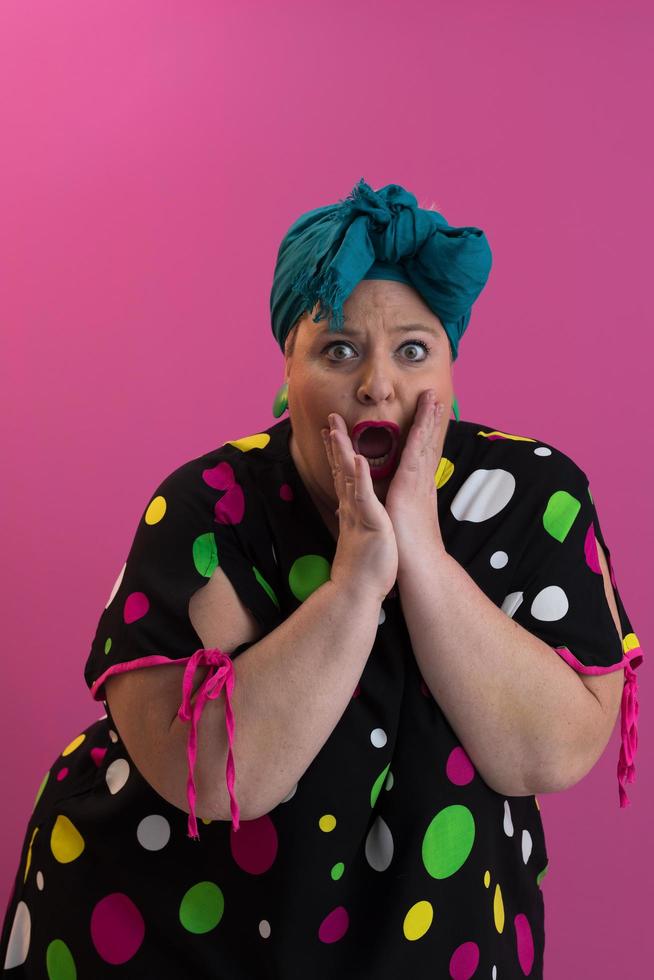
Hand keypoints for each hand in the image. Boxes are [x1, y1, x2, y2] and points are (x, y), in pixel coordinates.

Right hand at [321, 414, 397, 601]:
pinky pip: (364, 496)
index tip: (332, 433)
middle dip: (335, 443)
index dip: (337, 454)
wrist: (359, 591)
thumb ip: (350, 522)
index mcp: (352, 510)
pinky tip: (357, 459)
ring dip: (343, 452)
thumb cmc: (363, 568)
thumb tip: (343, 513)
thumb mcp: (357, 538)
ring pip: (348, 476)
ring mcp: (358, 513)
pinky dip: (360, 476)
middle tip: (330, 420)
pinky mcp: (369, 521)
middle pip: (341, 469)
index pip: (343, 476)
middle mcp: (351, 507)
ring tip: (336, 430)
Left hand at [384, 389, 446, 559]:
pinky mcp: (410, 488)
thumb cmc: (405, 547)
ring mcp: (417, 483)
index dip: (423, 433)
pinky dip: (418, 438)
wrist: (417, 565)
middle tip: (434, 396)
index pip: (419, 454)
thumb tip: (383, 503)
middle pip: (426, 443)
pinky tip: (419, 422)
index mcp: (416, 488)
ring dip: (427, 420)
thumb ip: (389, 506)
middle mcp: (420, 482)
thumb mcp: (394, 519)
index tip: (425, 415)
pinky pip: (414, 457)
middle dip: (429, 419)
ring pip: (423, 444)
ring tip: (431, 398)